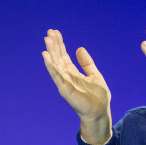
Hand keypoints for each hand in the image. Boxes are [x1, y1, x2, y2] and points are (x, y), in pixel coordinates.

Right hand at [42, 29, 112, 143]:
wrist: (100, 112)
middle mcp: (66, 77)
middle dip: (54, 45)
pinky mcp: (64, 89)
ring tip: (47, 39)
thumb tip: (79, 48)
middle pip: (58, 58)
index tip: (55, 32)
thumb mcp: (94, 75)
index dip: (60, 44)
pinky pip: (56, 75)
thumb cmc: (98, 97)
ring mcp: (64, 82)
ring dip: (50, 51)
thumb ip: (86, 63)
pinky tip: (46, 56)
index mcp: (72, 73)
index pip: (63, 56)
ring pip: (55, 64)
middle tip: (49, 32)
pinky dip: (50, 66)